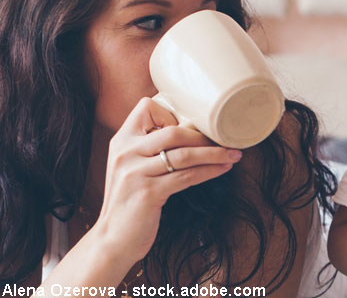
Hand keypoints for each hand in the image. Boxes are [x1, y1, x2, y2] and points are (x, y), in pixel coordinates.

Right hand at [94, 98, 241, 262]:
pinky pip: (187, 176)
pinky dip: (210, 171)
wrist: (112, 239)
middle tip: (226, 141)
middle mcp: (125, 153)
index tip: (193, 126)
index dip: (173, 113)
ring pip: (184, 154)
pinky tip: (223, 169)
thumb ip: (150, 148)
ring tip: (233, 154)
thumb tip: (193, 131)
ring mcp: (135, 173)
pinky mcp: (147, 193)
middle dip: (204, 136)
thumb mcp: (132, 166)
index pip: (147, 107)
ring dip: (214, 153)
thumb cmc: (131, 200)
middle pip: (173, 131)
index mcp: (121, 141)